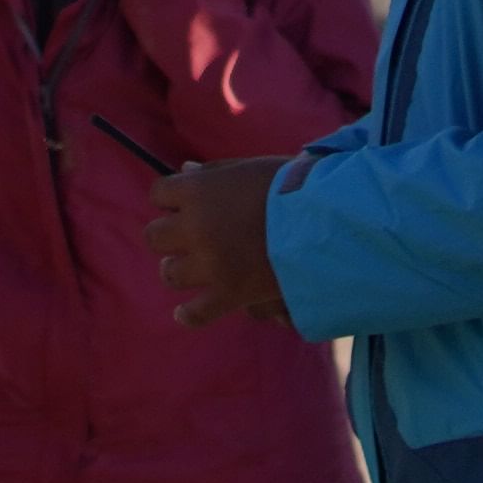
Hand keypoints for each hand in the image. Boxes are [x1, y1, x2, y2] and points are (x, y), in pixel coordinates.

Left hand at [148, 156, 291, 329]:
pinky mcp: (229, 294)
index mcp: (198, 190)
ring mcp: (210, 264)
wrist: (327, 220)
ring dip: (177, 269)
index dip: (170, 198)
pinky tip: (184, 312)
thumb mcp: (250, 168)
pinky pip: (195, 312)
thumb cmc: (293, 186)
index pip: (159, 193)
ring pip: (170, 273)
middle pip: (156, 236)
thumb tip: (184, 170)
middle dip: (169, 235)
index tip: (181, 203)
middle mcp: (195, 227)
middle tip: (187, 237)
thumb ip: (214, 172)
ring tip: (191, 268)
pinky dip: (188, 314)